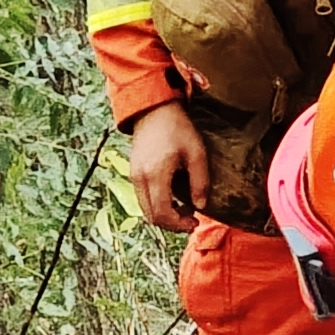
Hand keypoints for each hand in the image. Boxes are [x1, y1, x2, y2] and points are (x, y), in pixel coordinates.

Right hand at [126, 103, 208, 233]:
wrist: (154, 110)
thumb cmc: (177, 128)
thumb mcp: (196, 152)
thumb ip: (200, 181)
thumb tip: (200, 206)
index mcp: (156, 175)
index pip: (162, 213)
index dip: (178, 225)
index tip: (194, 222)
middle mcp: (140, 179)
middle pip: (152, 217)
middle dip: (172, 224)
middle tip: (191, 219)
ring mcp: (134, 177)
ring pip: (146, 210)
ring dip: (164, 215)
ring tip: (183, 209)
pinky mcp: (133, 173)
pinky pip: (143, 199)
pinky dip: (157, 205)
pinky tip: (172, 198)